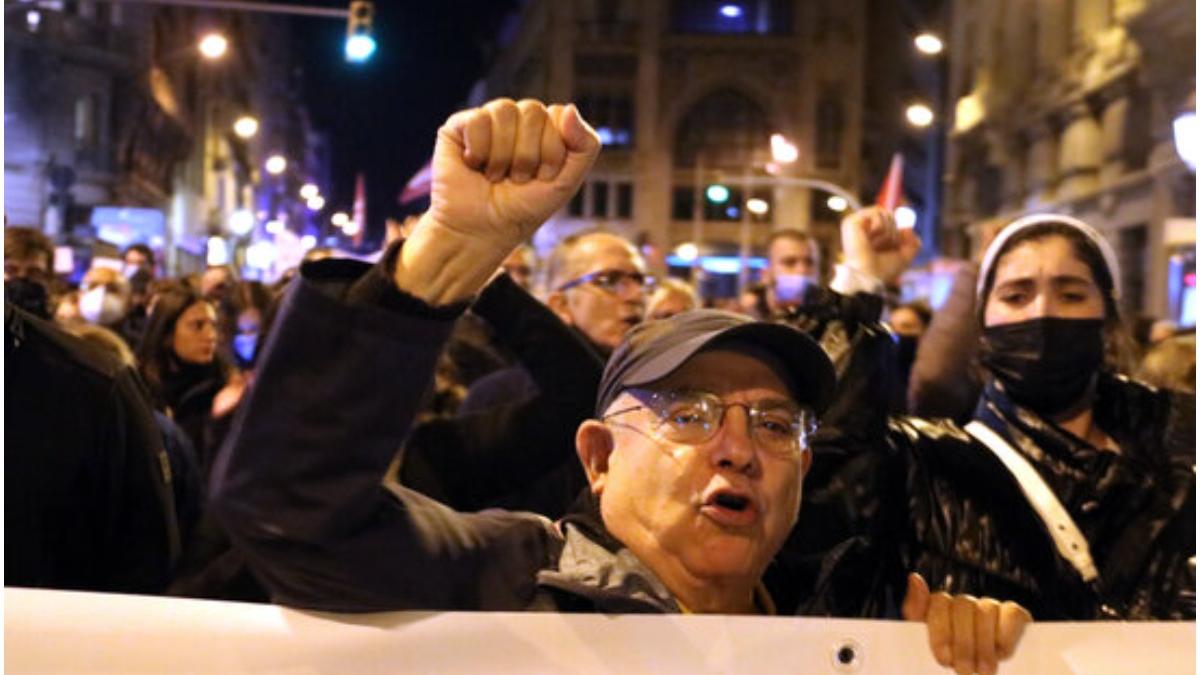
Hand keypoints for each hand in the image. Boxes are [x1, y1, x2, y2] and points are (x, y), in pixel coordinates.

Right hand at [396, 98, 599, 304]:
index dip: (552, 151)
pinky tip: (474, 165)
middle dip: (528, 154)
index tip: (543, 177)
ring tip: (495, 176)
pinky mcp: (459, 125)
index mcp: (543, 128)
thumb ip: (585, 146)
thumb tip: (569, 108)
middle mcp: (516, 119)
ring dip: (503, 154)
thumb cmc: (523, 209)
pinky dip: (479, 149)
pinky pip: (478, 118)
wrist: (481, 231)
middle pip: (533, 110)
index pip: (557, 114)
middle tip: (516, 179)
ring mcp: (488, 120)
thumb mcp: (567, 183)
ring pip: (505, 110)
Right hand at [839, 206, 920, 285]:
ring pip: (886, 214)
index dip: (898, 232)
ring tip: (875, 246)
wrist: (869, 275)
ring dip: (886, 233)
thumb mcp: (905, 256)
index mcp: (872, 235)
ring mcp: (857, 223)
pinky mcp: (852, 221)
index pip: (892, 221)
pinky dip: (879, 228)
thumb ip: (913, 243)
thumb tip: (908, 229)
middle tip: (882, 249)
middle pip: (891, 216)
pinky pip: (877, 213)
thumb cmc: (883, 270)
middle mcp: (863, 228)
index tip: (896, 246)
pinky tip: (869, 240)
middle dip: (893, 235)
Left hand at [902, 573, 1030, 674]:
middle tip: (965, 670)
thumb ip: (916, 611)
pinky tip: (1002, 654)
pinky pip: (1012, 613)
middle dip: (963, 643)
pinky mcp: (1015, 615)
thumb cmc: (953, 664)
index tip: (944, 658)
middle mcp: (965, 604)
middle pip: (962, 606)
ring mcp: (990, 607)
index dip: (941, 630)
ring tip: (984, 670)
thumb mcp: (930, 644)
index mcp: (940, 609)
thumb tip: (915, 577)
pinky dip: (1007, 635)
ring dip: (984, 645)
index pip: (940, 601)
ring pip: (986, 610)